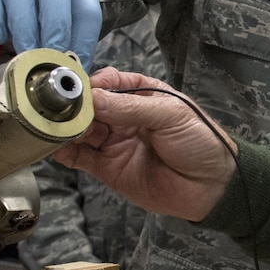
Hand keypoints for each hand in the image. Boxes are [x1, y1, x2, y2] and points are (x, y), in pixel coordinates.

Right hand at [0, 0, 101, 66]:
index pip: (86, 7)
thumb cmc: (36, 9)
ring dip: (24, 26)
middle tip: (49, 55)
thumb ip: (69, 41)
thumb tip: (76, 74)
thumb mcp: (59, 21)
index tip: (73, 66)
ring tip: (25, 53)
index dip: (83, 40)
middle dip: (55, 26)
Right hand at [53, 68, 237, 220]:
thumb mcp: (170, 115)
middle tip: (60, 109)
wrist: (213, 187)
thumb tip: (92, 98)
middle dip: (73, 106)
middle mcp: (124, 116)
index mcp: (142, 95)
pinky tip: (55, 146)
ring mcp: (115, 142)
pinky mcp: (108, 168)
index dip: (91, 84)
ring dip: (66, 127)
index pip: (107, 82)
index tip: (78, 89)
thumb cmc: (200, 142)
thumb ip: (130, 107)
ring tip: (56, 126)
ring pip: (80, 130)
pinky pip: (80, 157)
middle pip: (89, 106)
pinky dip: (64, 151)